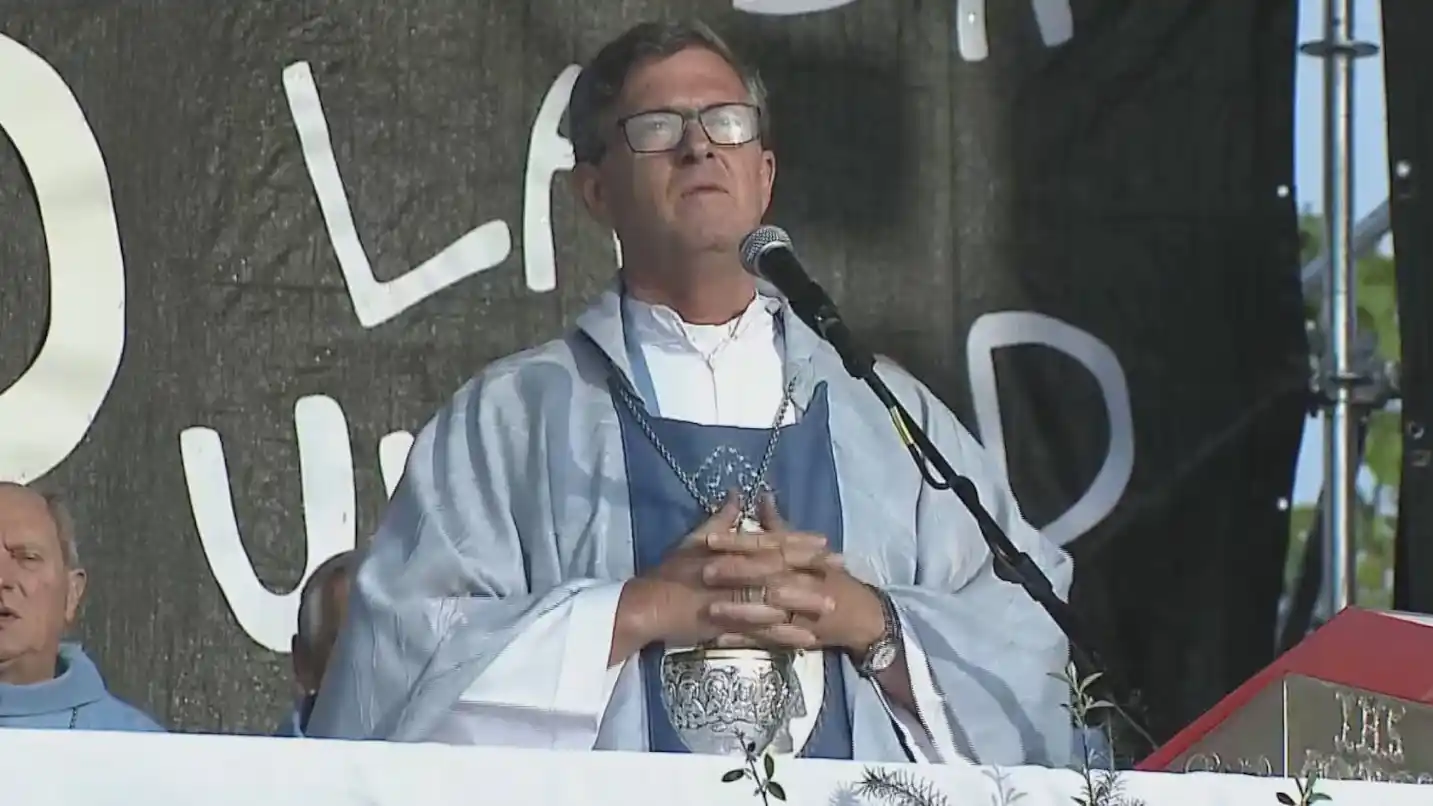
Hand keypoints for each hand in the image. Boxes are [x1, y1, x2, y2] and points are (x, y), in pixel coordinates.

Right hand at [626, 493, 828, 647]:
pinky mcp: (728, 627)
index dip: (798, 542)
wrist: (647, 605)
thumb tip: (738, 494)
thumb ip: (720, 520)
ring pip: (774, 601)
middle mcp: (734, 573)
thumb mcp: (693, 540)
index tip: (825, 541)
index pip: (770, 544)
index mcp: (729, 552)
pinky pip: (761, 633)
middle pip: (779, 569)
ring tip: (831, 605)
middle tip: (841, 568)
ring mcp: (732, 601)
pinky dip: (784, 637)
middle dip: (811, 569)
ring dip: (804, 604)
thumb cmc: (669, 572)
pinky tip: (807, 640)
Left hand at [706, 494, 884, 653]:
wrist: (863, 618)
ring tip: (709, 609)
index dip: (739, 542)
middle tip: (703, 571)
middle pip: (767, 576)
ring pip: (767, 610)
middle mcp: (802, 582)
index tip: (709, 539)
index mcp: (803, 558)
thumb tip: (761, 496)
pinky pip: (768, 639)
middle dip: (736, 574)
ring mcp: (800, 613)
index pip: (769, 546)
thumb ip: (780, 527)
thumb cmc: (832, 579)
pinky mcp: (797, 638)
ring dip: (738, 610)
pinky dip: (745, 639)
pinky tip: (720, 638)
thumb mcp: (809, 551)